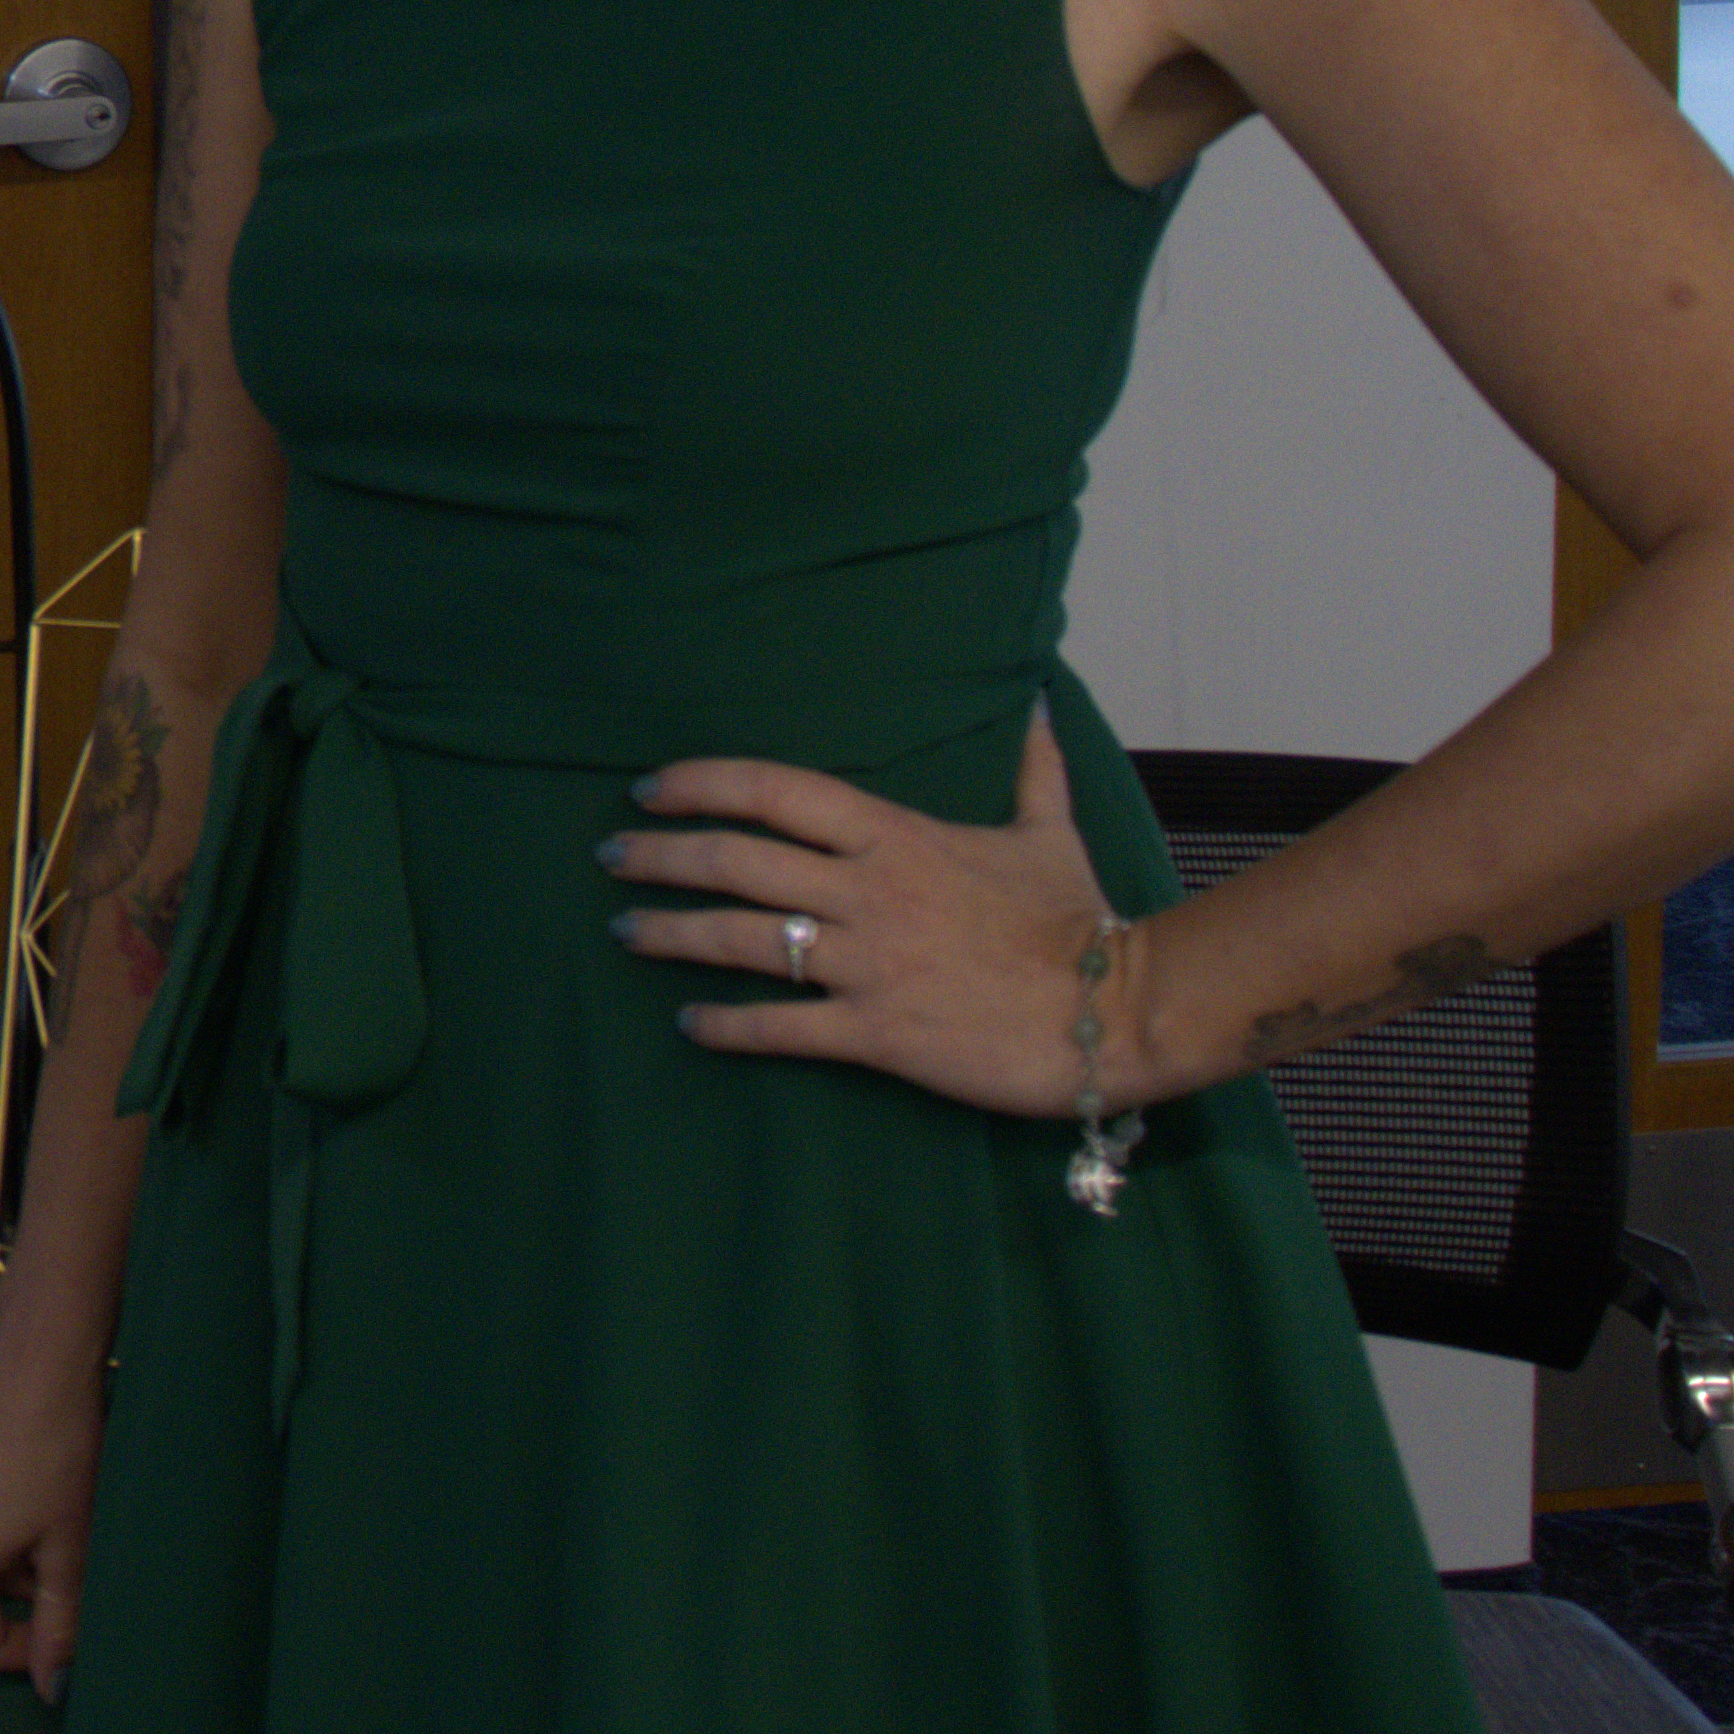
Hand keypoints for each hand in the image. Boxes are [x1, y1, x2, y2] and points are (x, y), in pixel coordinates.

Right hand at [0, 1320, 103, 1701]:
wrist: (39, 1359)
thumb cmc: (59, 1454)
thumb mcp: (69, 1550)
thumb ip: (59, 1627)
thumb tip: (52, 1688)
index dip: (32, 1650)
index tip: (70, 1620)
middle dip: (22, 1588)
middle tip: (67, 1545)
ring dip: (9, 1551)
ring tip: (50, 1508)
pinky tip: (26, 1481)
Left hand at [604, 712, 1126, 1114]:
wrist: (1123, 1010)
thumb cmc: (1079, 922)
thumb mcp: (1051, 833)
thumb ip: (1033, 768)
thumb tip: (1038, 699)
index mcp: (896, 837)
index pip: (776, 790)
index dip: (703, 783)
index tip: (650, 787)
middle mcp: (869, 892)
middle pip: (737, 860)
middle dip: (660, 856)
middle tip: (610, 857)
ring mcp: (868, 963)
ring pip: (742, 940)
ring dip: (671, 934)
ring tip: (625, 931)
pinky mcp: (878, 1033)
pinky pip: (782, 1027)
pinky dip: (726, 1027)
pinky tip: (690, 1026)